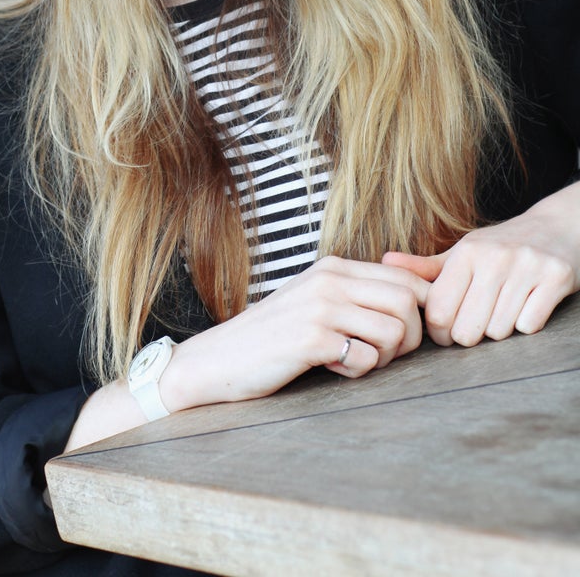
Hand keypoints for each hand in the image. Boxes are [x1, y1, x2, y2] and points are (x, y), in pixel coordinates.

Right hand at [161, 255, 429, 410]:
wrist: (218, 360)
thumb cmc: (273, 338)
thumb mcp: (315, 302)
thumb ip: (354, 296)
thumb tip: (413, 305)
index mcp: (334, 267)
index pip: (405, 276)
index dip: (421, 308)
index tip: (407, 333)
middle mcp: (330, 280)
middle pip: (408, 301)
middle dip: (410, 337)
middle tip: (384, 354)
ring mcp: (321, 308)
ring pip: (394, 330)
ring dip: (384, 357)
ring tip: (353, 361)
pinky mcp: (312, 339)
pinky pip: (366, 357)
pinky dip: (358, 371)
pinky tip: (332, 369)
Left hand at [382, 181, 579, 346]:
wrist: (558, 227)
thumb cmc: (501, 246)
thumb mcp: (463, 252)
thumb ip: (425, 267)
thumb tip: (384, 263)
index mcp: (467, 253)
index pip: (439, 312)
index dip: (440, 332)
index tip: (447, 330)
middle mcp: (495, 257)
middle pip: (467, 330)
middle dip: (469, 335)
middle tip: (475, 323)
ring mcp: (528, 267)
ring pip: (499, 332)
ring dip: (499, 329)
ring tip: (502, 309)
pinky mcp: (556, 278)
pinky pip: (530, 326)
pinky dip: (527, 325)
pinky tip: (526, 306)